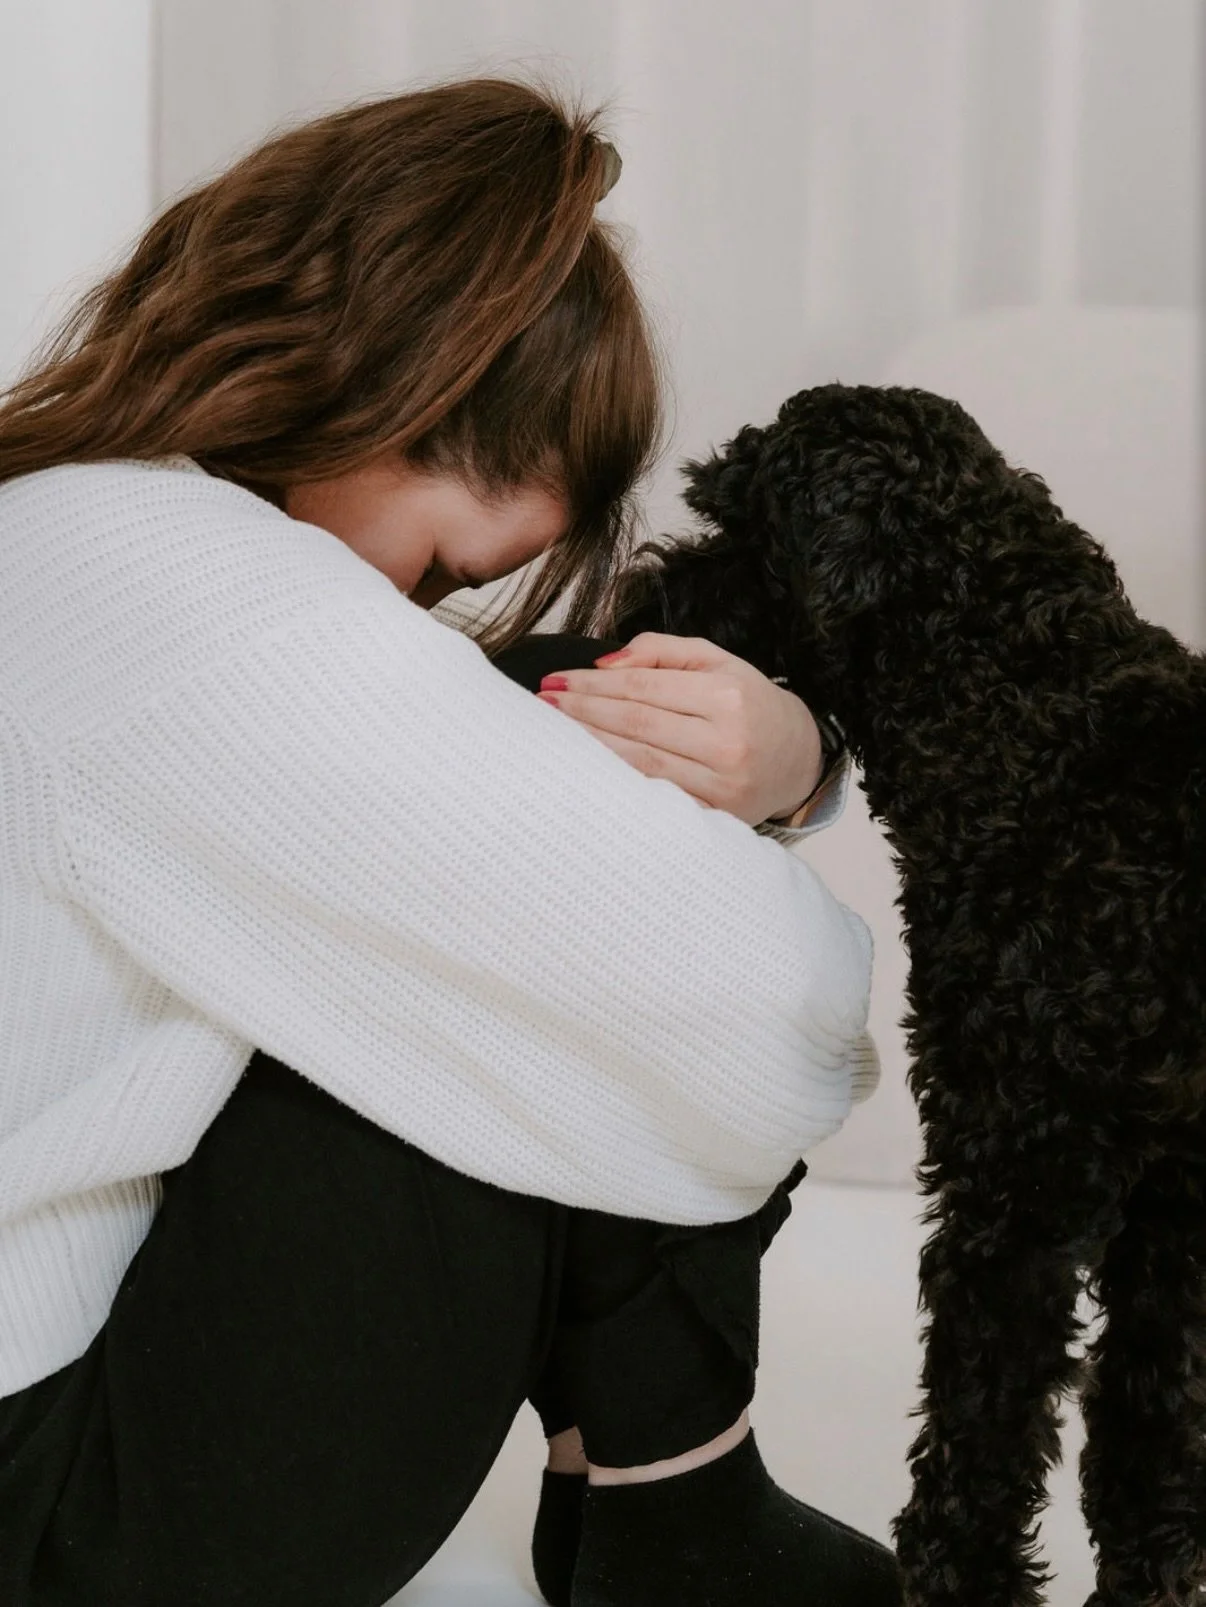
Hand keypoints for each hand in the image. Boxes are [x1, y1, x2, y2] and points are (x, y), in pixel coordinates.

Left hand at [536, 632, 824, 826]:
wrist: (798, 757)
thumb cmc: (750, 704)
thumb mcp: (717, 661)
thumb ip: (661, 651)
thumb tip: (604, 663)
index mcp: (728, 696)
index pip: (643, 688)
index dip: (594, 685)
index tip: (557, 680)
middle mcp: (727, 741)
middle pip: (636, 723)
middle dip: (583, 712)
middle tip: (543, 703)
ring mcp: (722, 783)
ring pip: (640, 761)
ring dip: (590, 746)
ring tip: (554, 732)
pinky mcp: (716, 815)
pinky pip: (656, 793)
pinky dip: (618, 779)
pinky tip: (587, 768)